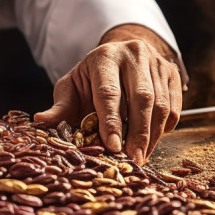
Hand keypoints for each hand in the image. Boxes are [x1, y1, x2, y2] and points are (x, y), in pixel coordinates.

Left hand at [34, 24, 182, 163]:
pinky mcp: (173, 73)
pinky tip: (152, 141)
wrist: (120, 56)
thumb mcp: (71, 87)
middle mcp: (134, 55)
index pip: (109, 92)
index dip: (111, 122)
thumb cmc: (92, 78)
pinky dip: (165, 128)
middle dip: (137, 133)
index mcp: (105, 57)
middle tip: (133, 160)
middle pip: (141, 98)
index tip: (113, 147)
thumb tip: (40, 121)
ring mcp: (157, 62)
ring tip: (141, 156)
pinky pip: (175, 107)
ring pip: (161, 104)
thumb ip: (60, 107)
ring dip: (152, 135)